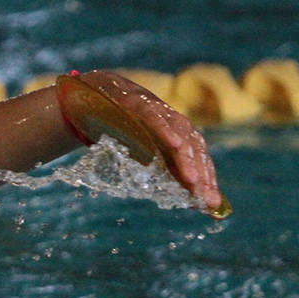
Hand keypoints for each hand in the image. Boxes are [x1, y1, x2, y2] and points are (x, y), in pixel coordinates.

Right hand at [58, 71, 229, 218]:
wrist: (87, 94)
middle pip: (193, 145)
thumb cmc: (114, 127)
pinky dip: (164, 128)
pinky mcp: (134, 100)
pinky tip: (175, 144)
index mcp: (172, 130)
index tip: (211, 202)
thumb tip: (182, 197)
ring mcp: (153, 107)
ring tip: (193, 180)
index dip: (205, 176)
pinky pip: (152, 114)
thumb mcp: (136, 151)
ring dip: (186, 157)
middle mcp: (169, 118)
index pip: (196, 154)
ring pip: (178, 130)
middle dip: (201, 172)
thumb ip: (156, 169)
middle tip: (205, 197)